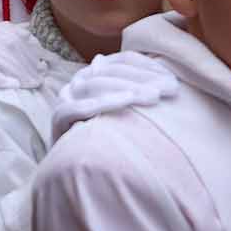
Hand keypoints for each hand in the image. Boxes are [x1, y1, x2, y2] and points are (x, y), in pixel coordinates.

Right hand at [0, 18, 44, 108]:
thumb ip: (2, 46)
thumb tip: (33, 46)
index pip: (12, 35)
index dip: (30, 50)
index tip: (44, 66)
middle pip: (7, 45)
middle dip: (26, 63)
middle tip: (39, 80)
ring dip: (16, 71)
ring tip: (29, 85)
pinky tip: (10, 85)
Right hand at [53, 52, 177, 132]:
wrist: (75, 170)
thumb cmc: (107, 140)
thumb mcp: (124, 113)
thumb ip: (136, 92)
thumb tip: (162, 78)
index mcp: (95, 74)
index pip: (122, 61)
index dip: (147, 66)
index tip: (172, 79)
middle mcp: (78, 82)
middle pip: (110, 72)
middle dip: (142, 79)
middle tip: (168, 89)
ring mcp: (65, 98)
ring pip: (95, 85)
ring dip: (126, 88)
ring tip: (152, 96)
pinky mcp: (58, 118)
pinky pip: (78, 107)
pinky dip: (102, 102)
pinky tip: (125, 101)